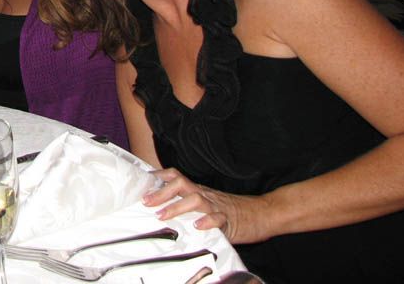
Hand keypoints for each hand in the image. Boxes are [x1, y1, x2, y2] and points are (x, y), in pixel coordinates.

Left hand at [143, 168, 269, 243]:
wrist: (262, 212)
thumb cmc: (231, 210)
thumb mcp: (206, 203)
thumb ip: (188, 204)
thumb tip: (162, 206)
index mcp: (198, 190)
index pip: (176, 177)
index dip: (158, 178)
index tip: (141, 185)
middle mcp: (205, 194)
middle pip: (181, 184)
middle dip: (161, 192)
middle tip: (146, 202)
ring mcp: (217, 206)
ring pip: (195, 199)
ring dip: (177, 206)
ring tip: (162, 215)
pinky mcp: (230, 220)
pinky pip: (219, 219)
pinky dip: (208, 221)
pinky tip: (198, 226)